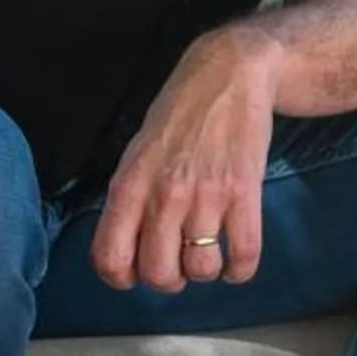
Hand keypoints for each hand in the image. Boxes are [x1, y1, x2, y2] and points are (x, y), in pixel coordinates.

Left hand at [91, 28, 280, 291]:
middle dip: (170, 280)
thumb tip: (129, 246)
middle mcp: (164, 196)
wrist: (229, 75)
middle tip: (179, 265)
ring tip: (210, 256)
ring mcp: (207, 195)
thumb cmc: (179, 114)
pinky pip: (245, 253)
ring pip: (202, 268)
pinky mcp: (245, 192)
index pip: (110, 258)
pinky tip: (237, 263)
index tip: (136, 274)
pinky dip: (241, 270)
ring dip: (206, 272)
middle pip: (160, 273)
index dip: (122, 279)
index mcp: (129, 186)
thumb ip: (130, 198)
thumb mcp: (137, 152)